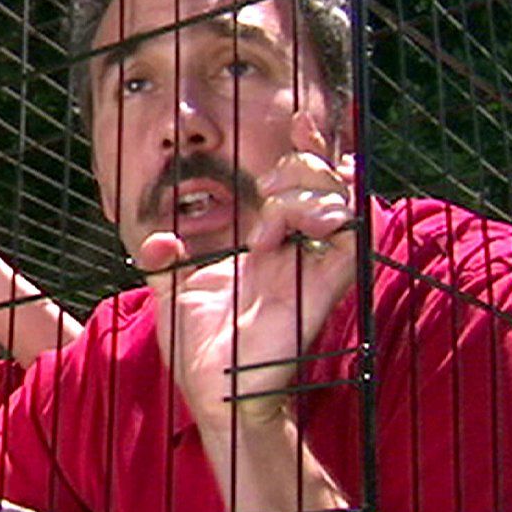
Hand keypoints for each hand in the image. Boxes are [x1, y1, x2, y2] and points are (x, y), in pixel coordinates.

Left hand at [138, 113, 357, 427]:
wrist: (211, 394)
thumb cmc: (199, 351)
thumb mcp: (173, 293)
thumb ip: (164, 261)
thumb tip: (155, 240)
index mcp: (270, 246)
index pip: (301, 183)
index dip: (306, 147)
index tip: (297, 117)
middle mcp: (298, 252)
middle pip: (328, 182)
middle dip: (304, 163)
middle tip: (269, 184)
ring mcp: (314, 268)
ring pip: (345, 202)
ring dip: (313, 188)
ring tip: (278, 207)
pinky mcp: (324, 290)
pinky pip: (356, 242)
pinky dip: (343, 218)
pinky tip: (312, 218)